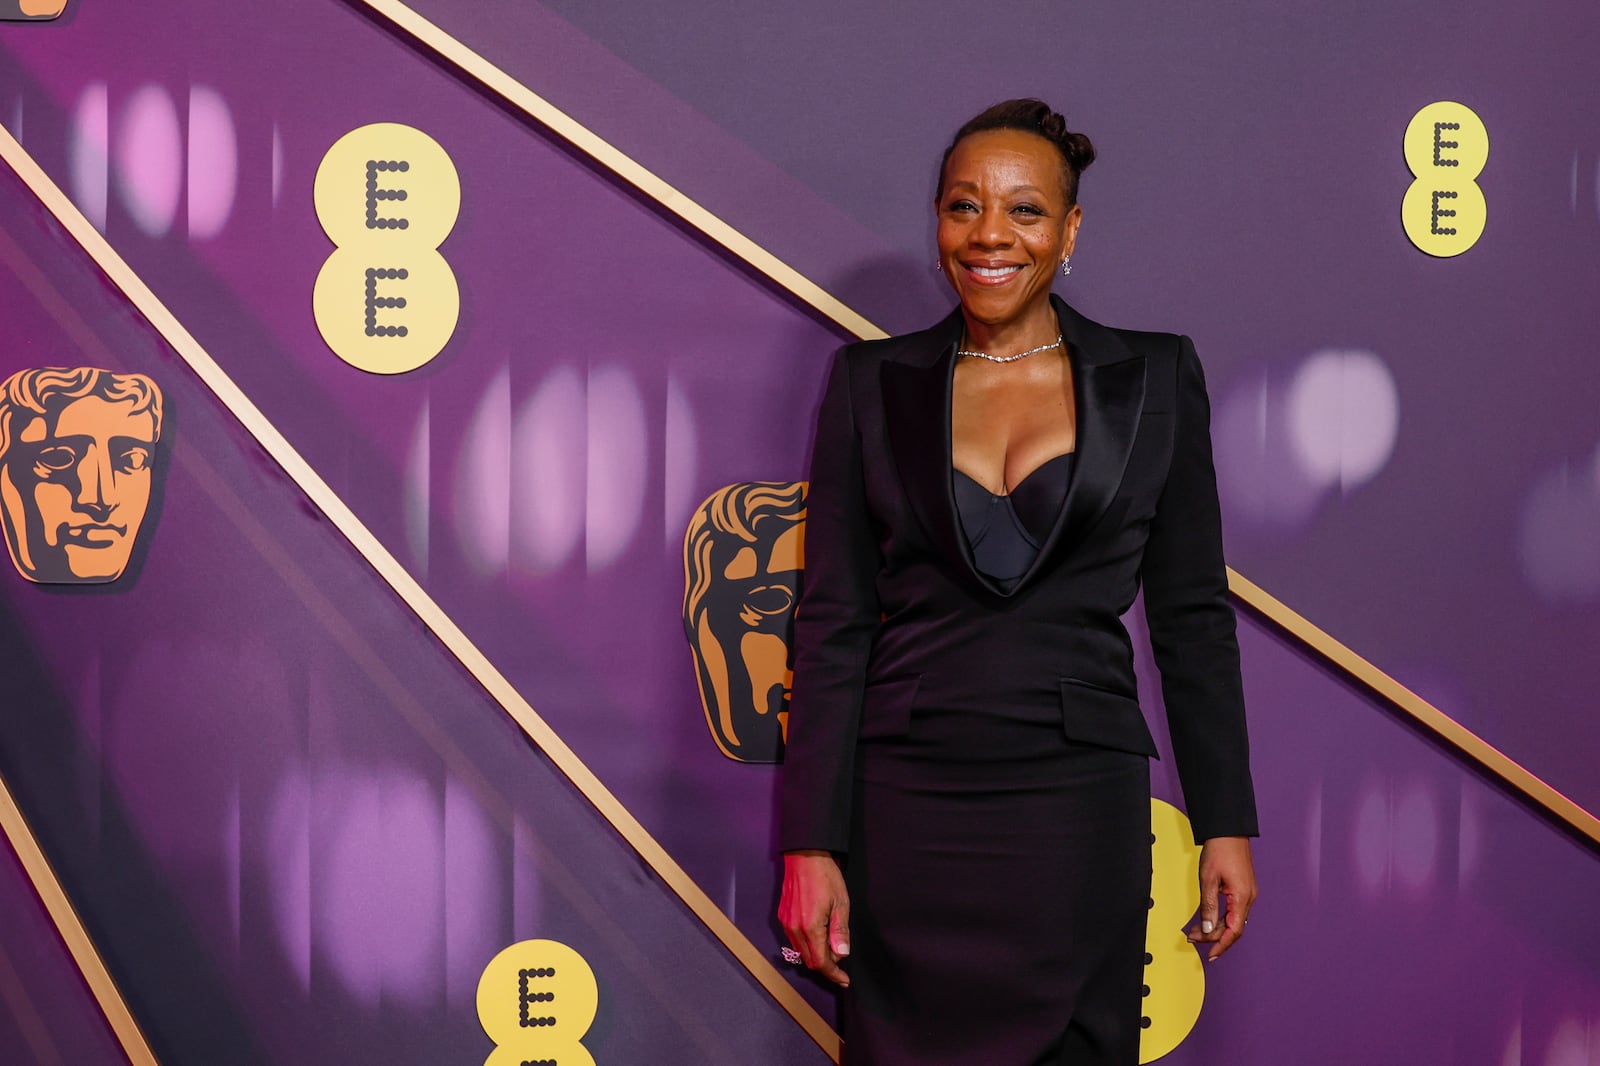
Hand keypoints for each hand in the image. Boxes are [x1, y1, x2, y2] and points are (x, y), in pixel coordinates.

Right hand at [778, 850, 850, 986]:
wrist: (805, 856)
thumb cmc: (825, 877)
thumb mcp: (841, 903)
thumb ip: (840, 931)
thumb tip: (841, 955)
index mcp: (810, 927)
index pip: (821, 962)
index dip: (833, 974)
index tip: (844, 980)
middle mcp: (794, 928)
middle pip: (809, 960)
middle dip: (826, 965)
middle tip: (840, 957)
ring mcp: (786, 922)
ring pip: (800, 951)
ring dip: (816, 954)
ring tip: (831, 944)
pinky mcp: (782, 916)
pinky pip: (794, 939)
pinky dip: (807, 943)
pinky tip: (818, 933)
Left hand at [1185, 836, 1255, 961]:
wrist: (1229, 830)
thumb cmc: (1220, 850)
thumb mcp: (1208, 879)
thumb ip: (1208, 906)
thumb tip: (1208, 929)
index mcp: (1242, 897)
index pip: (1234, 931)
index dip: (1221, 945)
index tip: (1210, 955)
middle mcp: (1248, 898)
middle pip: (1233, 928)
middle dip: (1213, 937)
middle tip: (1193, 939)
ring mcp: (1247, 893)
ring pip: (1233, 920)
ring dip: (1215, 927)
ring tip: (1195, 931)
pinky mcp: (1243, 888)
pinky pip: (1234, 910)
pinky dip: (1220, 918)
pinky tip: (1208, 919)